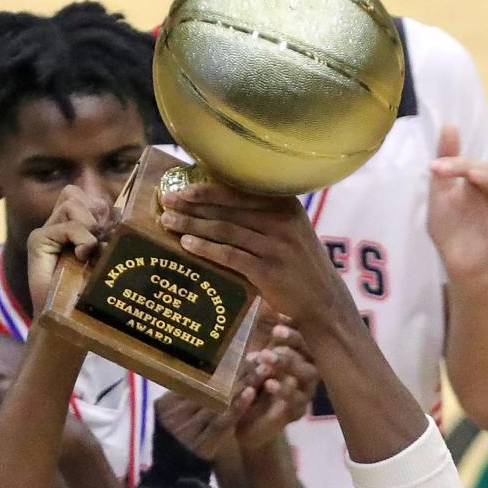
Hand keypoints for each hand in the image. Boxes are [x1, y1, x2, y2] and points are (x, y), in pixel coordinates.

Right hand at [26, 186, 113, 314]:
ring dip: (89, 225)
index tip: (109, 235)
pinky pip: (67, 225)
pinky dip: (81, 238)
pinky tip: (82, 256)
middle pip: (76, 193)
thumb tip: (119, 213)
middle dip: (95, 213)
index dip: (102, 209)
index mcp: (71, 227)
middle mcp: (56, 226)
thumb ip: (107, 234)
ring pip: (72, 202)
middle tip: (100, 241)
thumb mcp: (103, 259)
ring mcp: (45, 232)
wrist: (65, 320)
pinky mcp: (38, 241)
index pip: (85, 197)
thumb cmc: (87, 295)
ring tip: (90, 250)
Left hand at [158, 182, 345, 331]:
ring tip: (168, 222)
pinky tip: (187, 244)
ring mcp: (275, 246)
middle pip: (228, 209)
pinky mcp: (268, 271)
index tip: (182, 188)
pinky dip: (206, 249)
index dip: (208, 189)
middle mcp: (281, 221)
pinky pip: (230, 255)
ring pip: (225, 230)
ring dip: (193, 224)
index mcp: (285, 204)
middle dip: (193, 204)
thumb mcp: (289, 231)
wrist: (322, 300)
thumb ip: (262, 217)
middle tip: (166, 201)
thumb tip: (219, 206)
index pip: (239, 191)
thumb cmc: (298, 265)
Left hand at [232, 322, 318, 451]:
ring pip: (307, 373)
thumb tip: (261, 304)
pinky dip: (283, 390)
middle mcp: (309, 370)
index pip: (306, 334)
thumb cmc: (251, 384)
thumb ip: (260, 336)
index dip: (297, 323)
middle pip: (311, 350)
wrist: (246, 422)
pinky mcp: (297, 411)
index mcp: (301, 354)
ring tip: (267, 357)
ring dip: (288, 362)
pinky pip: (295, 399)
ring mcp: (306, 391)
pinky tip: (270, 383)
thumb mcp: (252, 359)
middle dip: (294, 340)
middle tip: (275, 332)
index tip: (280, 315)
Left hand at [427, 125, 487, 282]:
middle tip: (443, 169)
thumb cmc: (449, 230)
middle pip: (485, 172)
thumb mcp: (440, 196)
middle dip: (464, 168)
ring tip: (472, 176)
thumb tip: (450, 125)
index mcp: (475, 183)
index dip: (452, 163)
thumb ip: (445, 164)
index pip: (469, 166)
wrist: (454, 264)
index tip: (433, 167)